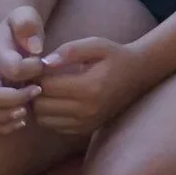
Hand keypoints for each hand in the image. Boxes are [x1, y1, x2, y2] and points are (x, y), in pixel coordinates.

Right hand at [0, 8, 46, 134]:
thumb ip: (26, 23)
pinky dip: (2, 127)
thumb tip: (34, 48)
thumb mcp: (25, 15)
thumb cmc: (22, 27)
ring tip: (26, 112)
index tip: (43, 64)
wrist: (14, 36)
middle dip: (15, 98)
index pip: (11, 68)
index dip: (31, 69)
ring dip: (4, 117)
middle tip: (36, 91)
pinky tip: (23, 120)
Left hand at [28, 36, 153, 136]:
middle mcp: (87, 110)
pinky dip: (50, 114)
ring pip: (43, 118)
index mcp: (90, 87)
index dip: (37, 75)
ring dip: (40, 103)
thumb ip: (70, 50)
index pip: (46, 86)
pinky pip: (54, 126)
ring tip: (48, 89)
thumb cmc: (116, 56)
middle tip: (40, 78)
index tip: (39, 66)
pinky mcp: (86, 129)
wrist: (140, 75)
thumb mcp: (96, 45)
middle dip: (35, 90)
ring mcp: (87, 122)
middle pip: (40, 105)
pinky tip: (58, 100)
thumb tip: (44, 63)